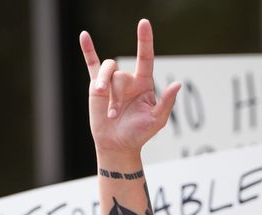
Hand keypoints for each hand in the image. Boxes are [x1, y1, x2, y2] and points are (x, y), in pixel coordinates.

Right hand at [79, 18, 179, 157]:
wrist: (117, 145)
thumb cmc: (139, 134)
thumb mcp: (156, 121)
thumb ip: (166, 102)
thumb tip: (177, 84)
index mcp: (144, 84)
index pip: (146, 58)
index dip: (145, 41)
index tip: (144, 23)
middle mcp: (128, 80)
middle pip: (120, 73)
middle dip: (115, 95)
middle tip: (114, 115)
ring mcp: (112, 82)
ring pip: (106, 71)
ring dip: (104, 88)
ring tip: (105, 110)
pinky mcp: (96, 86)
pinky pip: (92, 64)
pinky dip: (87, 50)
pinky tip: (84, 36)